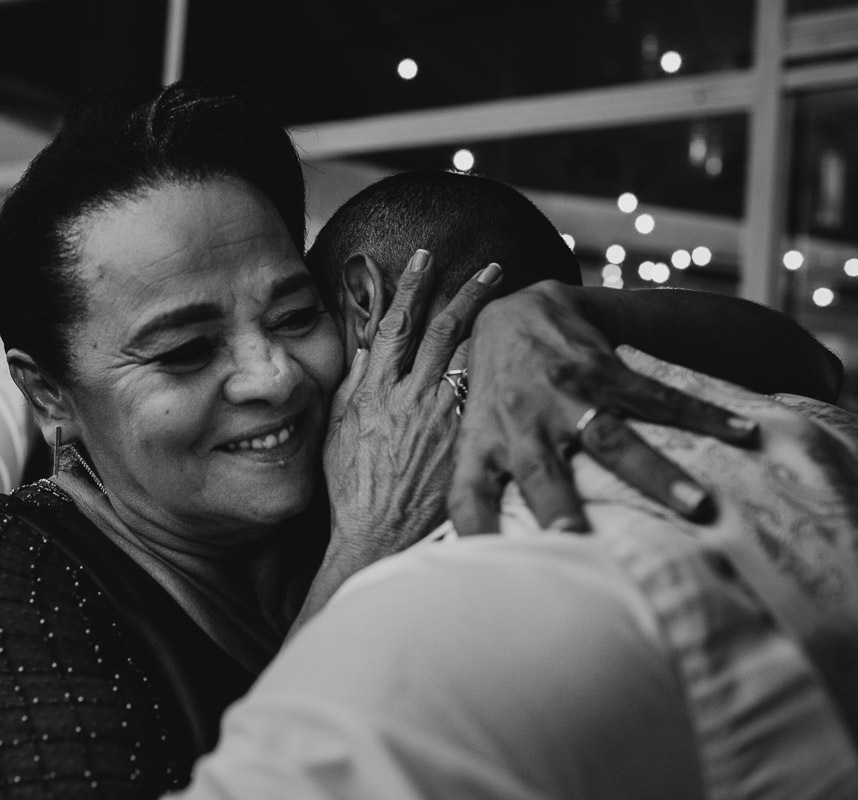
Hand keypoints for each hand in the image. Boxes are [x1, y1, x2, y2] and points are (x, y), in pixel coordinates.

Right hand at [323, 251, 502, 562]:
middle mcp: (412, 396)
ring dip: (492, 324)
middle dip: (468, 292)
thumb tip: (366, 350)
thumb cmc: (352, 486)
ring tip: (513, 302)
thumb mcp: (338, 429)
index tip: (424, 258)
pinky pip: (486, 395)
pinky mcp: (465, 441)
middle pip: (445, 329)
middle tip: (493, 268)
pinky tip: (519, 355)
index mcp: (375, 390)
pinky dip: (500, 369)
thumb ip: (353, 385)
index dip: (410, 285)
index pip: (395, 323)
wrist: (377, 536)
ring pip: (473, 356)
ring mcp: (443, 418)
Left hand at [448, 280, 758, 534]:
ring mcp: (564, 395)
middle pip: (541, 470)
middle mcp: (522, 424)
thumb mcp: (473, 434)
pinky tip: (742, 432)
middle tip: (574, 540)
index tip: (488, 569)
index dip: (473, 531)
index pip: (466, 496)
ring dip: (654, 472)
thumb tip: (469, 556)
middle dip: (558, 507)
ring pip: (609, 438)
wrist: (516, 312)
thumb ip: (477, 485)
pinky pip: (656, 397)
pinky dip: (702, 415)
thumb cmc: (493, 392)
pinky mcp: (603, 371)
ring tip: (698, 504)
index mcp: (482, 444)